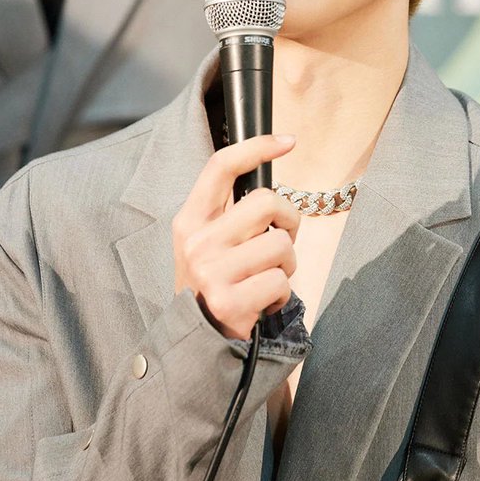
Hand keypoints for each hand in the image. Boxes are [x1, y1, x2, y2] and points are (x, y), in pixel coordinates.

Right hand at [172, 134, 299, 339]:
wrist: (194, 340)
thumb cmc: (213, 285)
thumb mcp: (207, 243)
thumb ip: (231, 215)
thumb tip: (270, 183)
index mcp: (190, 220)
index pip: (221, 166)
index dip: (257, 147)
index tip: (288, 140)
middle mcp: (197, 241)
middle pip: (268, 201)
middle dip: (289, 222)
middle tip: (280, 243)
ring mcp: (212, 271)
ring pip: (282, 245)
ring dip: (286, 265)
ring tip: (266, 280)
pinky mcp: (230, 301)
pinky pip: (281, 282)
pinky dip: (281, 295)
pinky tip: (261, 303)